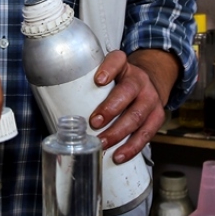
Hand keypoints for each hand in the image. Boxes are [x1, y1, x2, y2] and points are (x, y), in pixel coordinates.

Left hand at [88, 49, 178, 164]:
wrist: (150, 84)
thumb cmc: (121, 82)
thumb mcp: (109, 75)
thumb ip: (89, 82)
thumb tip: (57, 102)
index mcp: (124, 66)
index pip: (117, 61)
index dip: (109, 69)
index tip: (98, 80)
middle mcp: (139, 80)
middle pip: (127, 92)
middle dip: (110, 108)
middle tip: (94, 122)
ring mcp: (150, 98)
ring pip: (137, 115)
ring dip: (118, 132)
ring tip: (103, 142)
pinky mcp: (157, 116)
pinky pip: (146, 133)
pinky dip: (132, 147)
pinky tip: (119, 154)